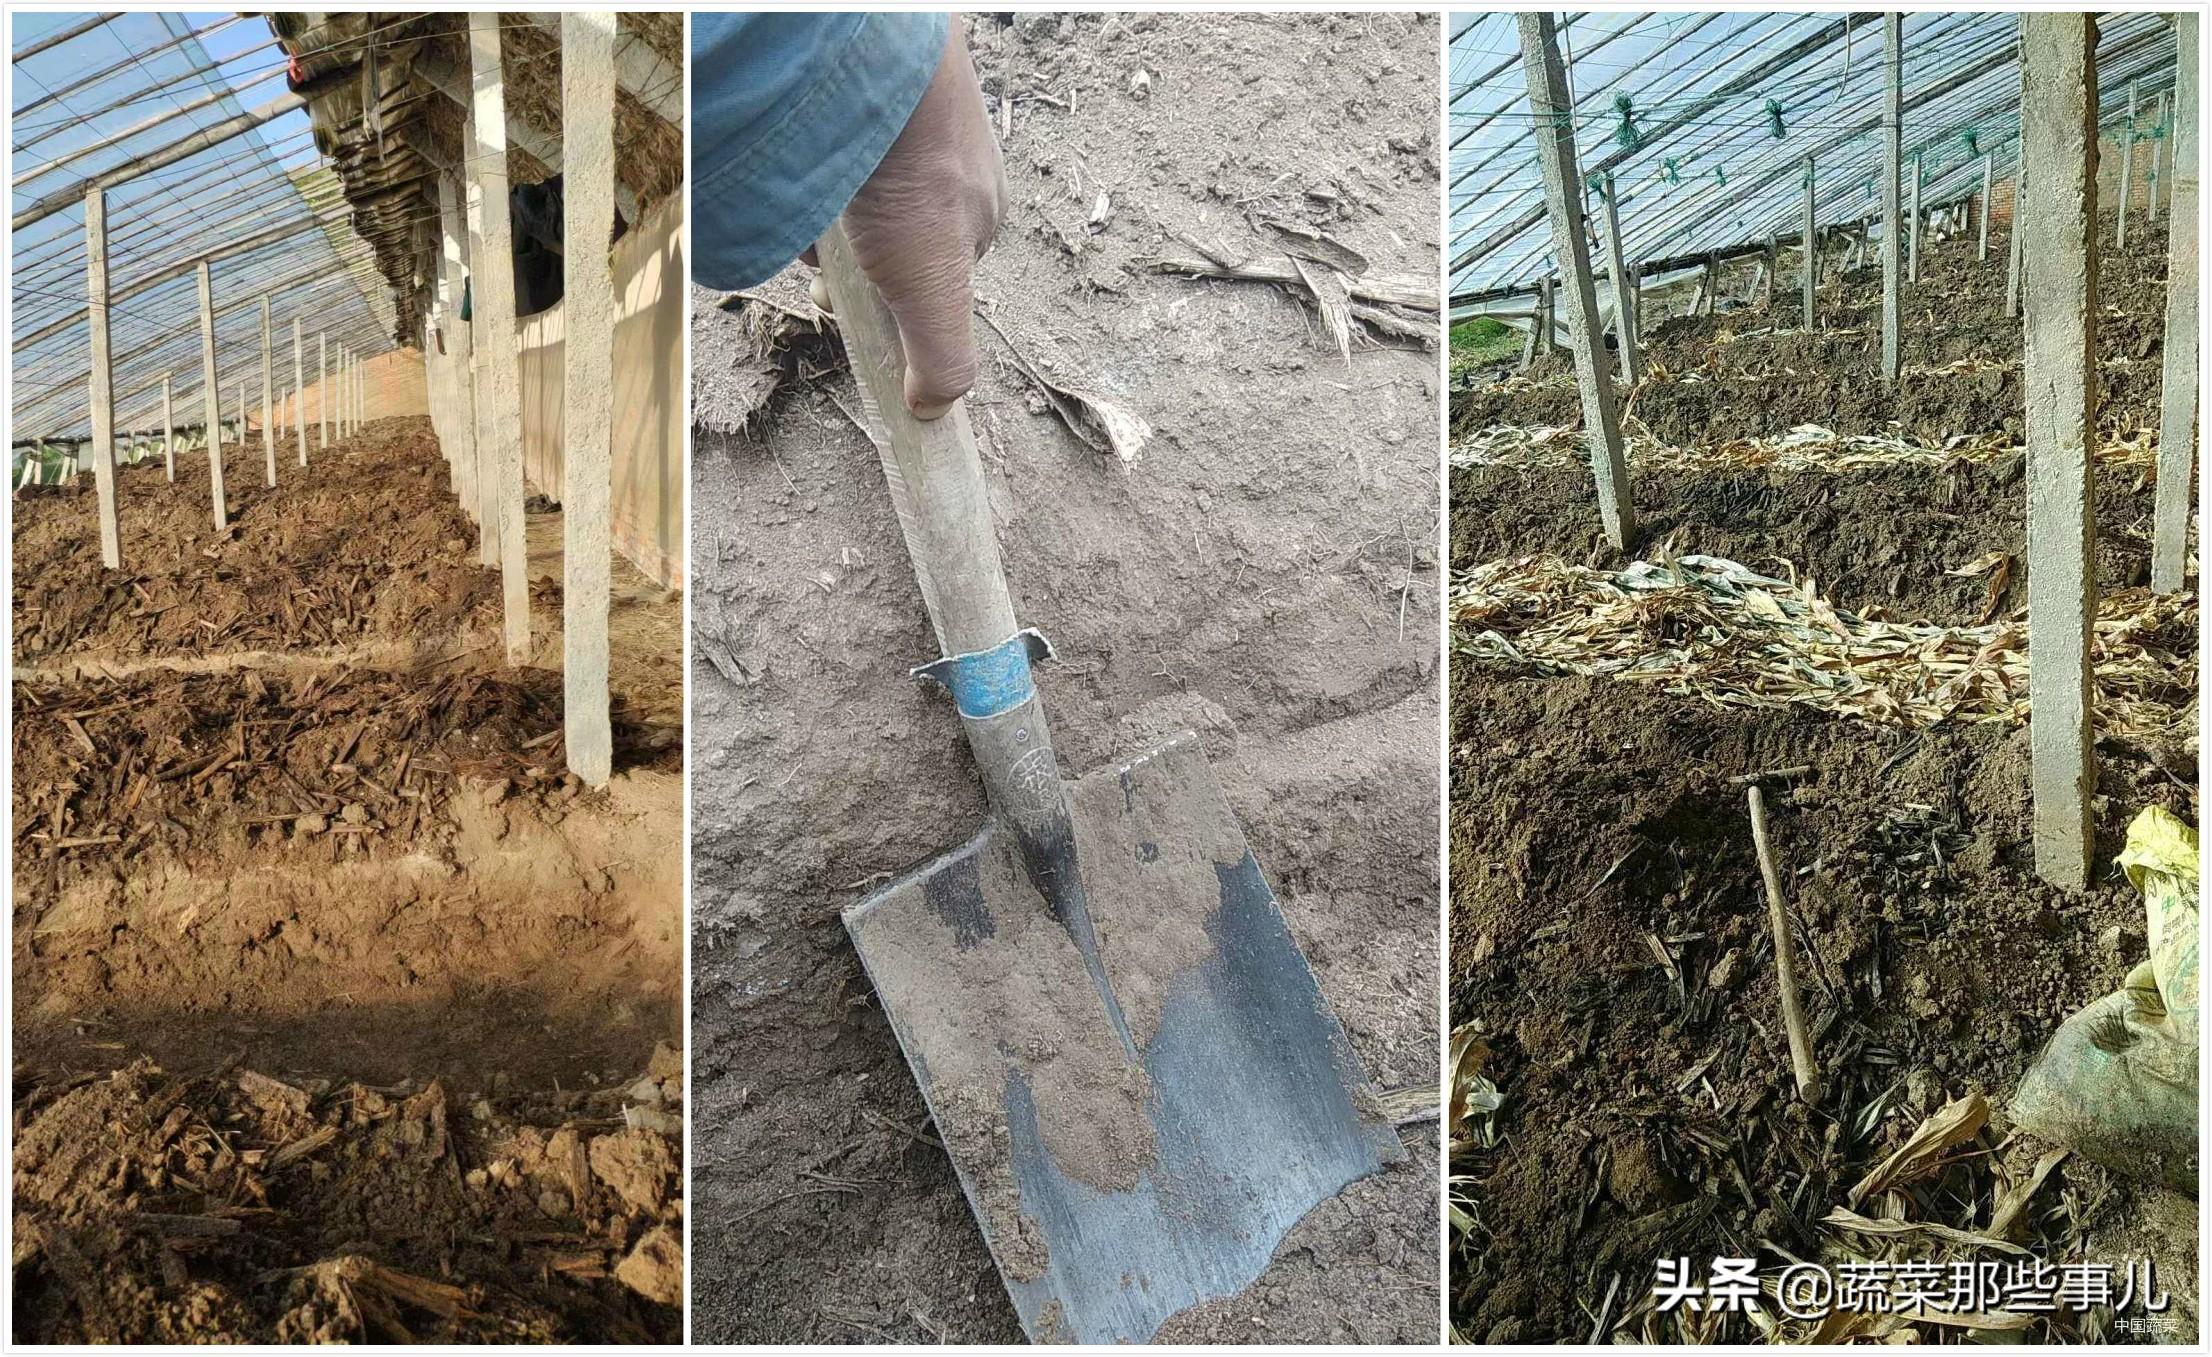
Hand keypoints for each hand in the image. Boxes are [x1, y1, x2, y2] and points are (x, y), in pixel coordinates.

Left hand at [813, 24, 1004, 418]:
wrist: (877, 67)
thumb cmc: (911, 176)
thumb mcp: (933, 289)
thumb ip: (942, 357)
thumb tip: (933, 412)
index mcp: (980, 213)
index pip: (931, 277)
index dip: (887, 301)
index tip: (847, 306)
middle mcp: (950, 167)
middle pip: (889, 235)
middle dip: (851, 257)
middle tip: (820, 257)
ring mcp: (912, 127)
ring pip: (859, 191)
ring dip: (826, 211)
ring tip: (808, 204)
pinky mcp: (869, 97)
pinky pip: (834, 146)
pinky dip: (812, 164)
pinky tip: (798, 163)